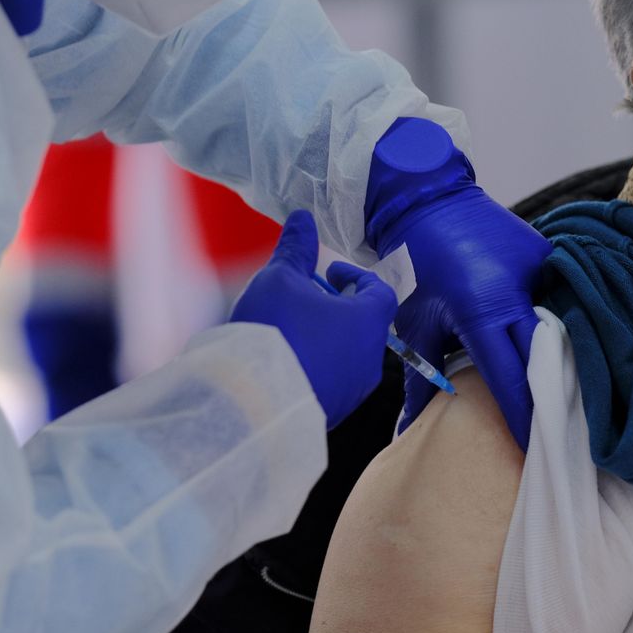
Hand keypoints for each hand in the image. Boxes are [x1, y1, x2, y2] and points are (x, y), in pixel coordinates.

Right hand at [231, 211, 398, 427]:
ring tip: (291, 331)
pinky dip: (316, 367)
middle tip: (305, 300)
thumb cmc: (274, 331)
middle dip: (337, 308)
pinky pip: (331, 382)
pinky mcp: (332, 413)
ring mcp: (352, 392)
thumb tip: (303, 219)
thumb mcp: (280, 279)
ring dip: (326, 339)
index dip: (357, 277)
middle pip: (363, 325)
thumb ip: (296, 248)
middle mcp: (369, 360)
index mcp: (367, 323)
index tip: (330, 273)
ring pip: (347, 356)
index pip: (381, 293)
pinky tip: (284, 363)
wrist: (252, 402)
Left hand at [387, 189, 548, 446]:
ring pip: (559, 325)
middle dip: (551, 394)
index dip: (523, 415)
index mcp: (481, 310)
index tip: (533, 448)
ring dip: (560, 356)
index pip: (510, 376)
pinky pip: (560, 297)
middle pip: (545, 355)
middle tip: (560, 430)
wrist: (428, 202)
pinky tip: (565, 341)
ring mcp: (538, 269)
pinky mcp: (548, 255)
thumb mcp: (415, 326)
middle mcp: (516, 290)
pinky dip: (558, 320)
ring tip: (571, 391)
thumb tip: (408, 432)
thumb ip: (419, 381)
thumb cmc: (414, 269)